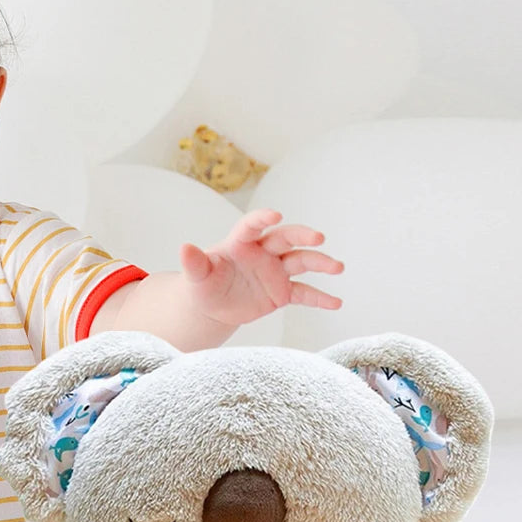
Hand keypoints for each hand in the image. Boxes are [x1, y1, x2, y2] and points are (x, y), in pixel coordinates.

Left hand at [179, 208, 343, 326]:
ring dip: (320, 263)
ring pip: (301, 262)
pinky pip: (303, 293)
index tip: (275, 215)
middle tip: (318, 238)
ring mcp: (275, 271)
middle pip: (286, 238)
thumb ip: (194, 263)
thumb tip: (184, 248)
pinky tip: (335, 302)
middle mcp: (263, 253)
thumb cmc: (204, 284)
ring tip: (337, 267)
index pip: (253, 226)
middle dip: (302, 236)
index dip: (263, 219)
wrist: (213, 306)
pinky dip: (319, 298)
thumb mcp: (196, 276)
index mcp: (241, 243)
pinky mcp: (282, 292)